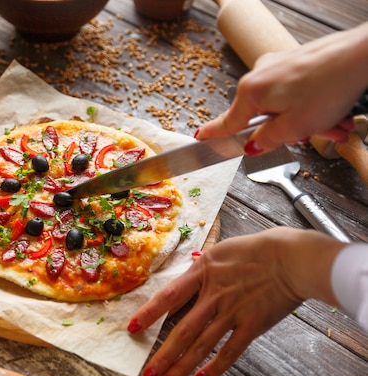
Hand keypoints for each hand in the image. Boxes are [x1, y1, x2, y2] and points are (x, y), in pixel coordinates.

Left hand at [128, 228, 345, 375]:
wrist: (293, 257)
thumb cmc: (259, 249)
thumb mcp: (222, 249)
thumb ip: (203, 265)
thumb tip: (189, 269)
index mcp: (202, 272)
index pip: (168, 296)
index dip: (148, 314)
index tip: (132, 328)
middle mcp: (213, 295)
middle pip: (182, 330)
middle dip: (162, 355)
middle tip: (147, 374)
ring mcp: (232, 312)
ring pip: (201, 345)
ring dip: (182, 366)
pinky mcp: (251, 325)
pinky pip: (229, 351)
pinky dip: (214, 368)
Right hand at [196, 22, 367, 153]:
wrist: (360, 55)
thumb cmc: (329, 86)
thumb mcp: (293, 127)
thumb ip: (266, 141)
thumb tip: (253, 146)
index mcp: (251, 92)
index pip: (227, 122)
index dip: (214, 135)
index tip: (199, 139)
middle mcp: (259, 75)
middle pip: (263, 116)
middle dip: (288, 131)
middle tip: (310, 136)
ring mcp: (277, 66)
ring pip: (285, 105)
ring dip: (308, 120)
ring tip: (332, 125)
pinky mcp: (294, 62)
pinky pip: (296, 92)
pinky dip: (313, 105)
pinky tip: (333, 112)